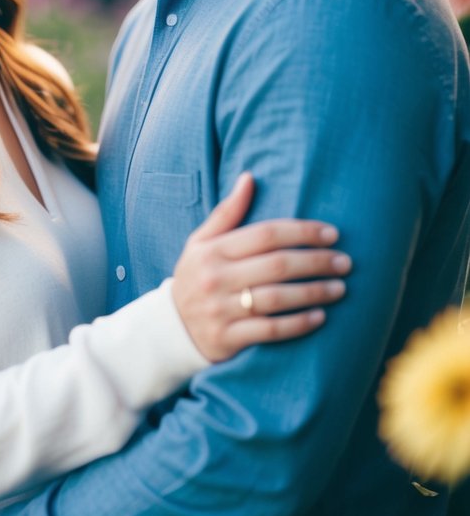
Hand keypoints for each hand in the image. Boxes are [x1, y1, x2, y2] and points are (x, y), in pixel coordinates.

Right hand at [171, 173, 350, 361]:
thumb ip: (227, 212)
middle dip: (315, 262)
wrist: (170, 327)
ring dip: (313, 292)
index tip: (332, 233)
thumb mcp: (201, 241)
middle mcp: (216, 277)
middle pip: (276, 265)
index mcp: (213, 250)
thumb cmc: (196, 276)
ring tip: (340, 288)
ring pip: (277, 298)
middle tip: (344, 262)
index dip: (302, 232)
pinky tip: (321, 317)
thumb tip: (249, 177)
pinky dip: (298, 324)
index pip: (265, 234)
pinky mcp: (229, 338)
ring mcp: (222, 309)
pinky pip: (270, 331)